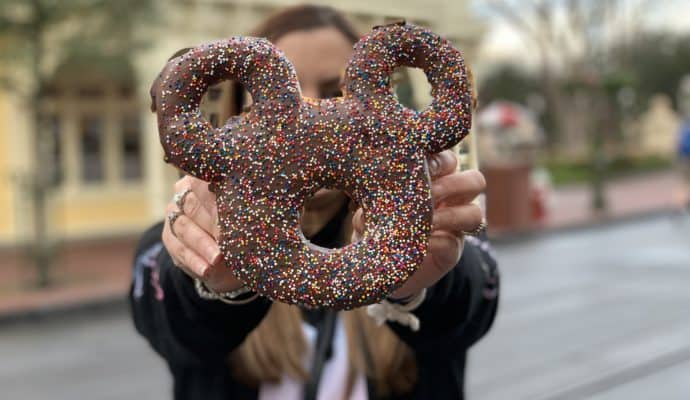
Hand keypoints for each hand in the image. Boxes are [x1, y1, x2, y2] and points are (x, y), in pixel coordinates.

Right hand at [162, 176, 243, 291]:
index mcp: (205, 178)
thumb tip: (250, 213)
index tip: (232, 214)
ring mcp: (173, 213)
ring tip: (217, 259)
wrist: (228, 256)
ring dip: (202, 246)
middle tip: (226, 240)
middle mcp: (184, 192)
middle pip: (194, 206)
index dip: (218, 199)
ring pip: (184, 228)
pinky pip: (177, 248)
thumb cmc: (243, 227)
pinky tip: (206, 270)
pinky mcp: (169, 236)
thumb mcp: (246, 217)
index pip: (207, 182)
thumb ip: (243, 210)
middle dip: (212, 225)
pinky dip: (193, 260)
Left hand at [352, 150, 485, 299]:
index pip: (451, 160)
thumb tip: (369, 202)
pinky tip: (416, 243)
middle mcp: (452, 201)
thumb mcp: (375, 206)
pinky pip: (453, 243)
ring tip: (424, 221)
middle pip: (475, 181)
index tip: (418, 166)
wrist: (382, 263)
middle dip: (452, 184)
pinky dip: (434, 241)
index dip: (440, 161)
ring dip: (448, 215)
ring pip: (475, 213)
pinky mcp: (451, 253)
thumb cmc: (379, 223)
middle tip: (426, 193)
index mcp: (437, 179)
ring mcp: (456, 228)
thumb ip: (376, 197)